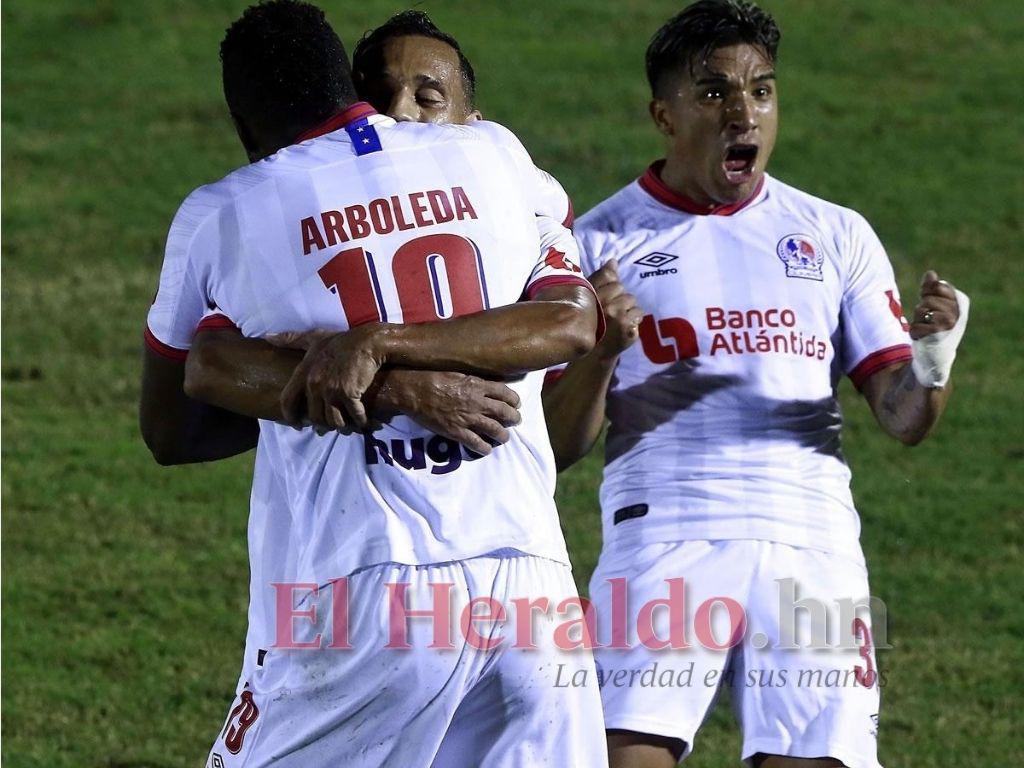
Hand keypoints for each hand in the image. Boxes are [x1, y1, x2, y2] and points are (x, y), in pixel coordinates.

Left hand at [270, 325, 385, 430]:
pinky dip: (359, 421)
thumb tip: (268, 336)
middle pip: (314, 416)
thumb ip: (291, 339)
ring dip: (341, 426)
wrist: (368, 342)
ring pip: (332, 420)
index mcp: (303, 372)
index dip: (290, 416)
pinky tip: (363, 422)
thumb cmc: (341, 340)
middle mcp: (314, 382)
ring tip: (347, 426)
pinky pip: (352, 416)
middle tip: (331, 426)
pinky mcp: (350, 393)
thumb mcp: (314, 338)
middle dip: (323, 425)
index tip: (297, 425)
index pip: (287, 400)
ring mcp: (331, 389)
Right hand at [376, 370, 521, 454]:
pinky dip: (484, 448)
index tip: (516, 403)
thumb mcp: (457, 372)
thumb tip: (487, 383)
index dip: (514, 400)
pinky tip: (487, 449)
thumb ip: (474, 380)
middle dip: (513, 418)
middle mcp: (477, 402)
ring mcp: (467, 418)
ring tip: (504, 437)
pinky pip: (475, 443)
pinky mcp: (456, 431)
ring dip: (503, 435)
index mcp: (477, 385)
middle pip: (504, 412)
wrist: (412, 390)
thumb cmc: (431, 376)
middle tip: (516, 421)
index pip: (505, 393)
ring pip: (494, 429)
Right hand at [589, 260, 642, 358]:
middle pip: (621, 289)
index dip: (610, 288)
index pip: (610, 278)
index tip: (605, 299)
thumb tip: (613, 261)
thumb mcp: (592, 298)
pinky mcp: (627, 328)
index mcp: (591, 295)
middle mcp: (603, 305)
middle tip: (611, 312)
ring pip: (632, 301)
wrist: (596, 352)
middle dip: (619, 298)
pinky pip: (638, 314)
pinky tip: (625, 326)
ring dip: (628, 309)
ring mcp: (615, 317)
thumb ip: (602, 278)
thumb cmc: (594, 322)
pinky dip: (635, 320)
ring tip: (618, 319)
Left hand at [909, 270, 959, 339]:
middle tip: (929, 319)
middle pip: (927, 299)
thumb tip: (930, 274)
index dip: (929, 293)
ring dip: (918, 320)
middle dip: (922, 308)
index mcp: (959, 302)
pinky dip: (915, 332)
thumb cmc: (936, 324)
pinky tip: (924, 336)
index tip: (933, 304)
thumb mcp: (935, 304)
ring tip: (927, 327)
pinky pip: (915, 326)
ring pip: (920, 311)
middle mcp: (956, 312)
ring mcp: (947, 324)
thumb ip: (931, 289)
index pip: (937, 286)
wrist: (938, 351)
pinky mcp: (936, 335)